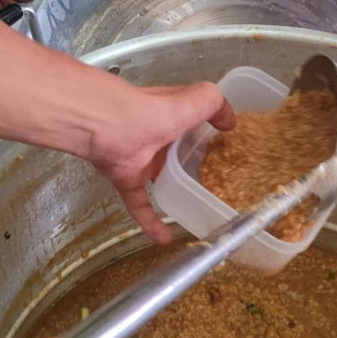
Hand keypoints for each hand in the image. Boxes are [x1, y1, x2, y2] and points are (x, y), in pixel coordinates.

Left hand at [89, 82, 234, 242]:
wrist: (106, 128)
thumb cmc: (150, 111)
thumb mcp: (194, 99)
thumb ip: (215, 104)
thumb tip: (230, 122)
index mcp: (172, 112)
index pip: (193, 117)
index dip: (208, 126)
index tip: (225, 142)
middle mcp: (156, 133)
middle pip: (177, 149)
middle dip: (192, 161)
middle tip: (216, 178)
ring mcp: (140, 157)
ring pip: (160, 177)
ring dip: (174, 190)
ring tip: (196, 207)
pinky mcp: (126, 178)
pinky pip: (140, 204)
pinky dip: (151, 222)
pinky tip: (165, 238)